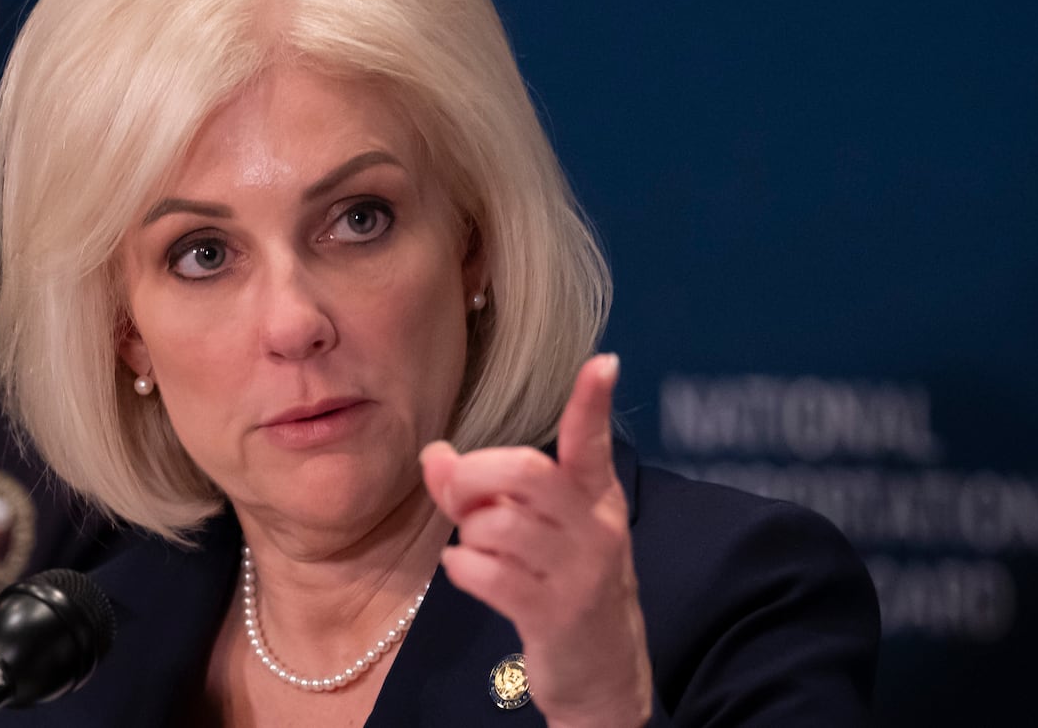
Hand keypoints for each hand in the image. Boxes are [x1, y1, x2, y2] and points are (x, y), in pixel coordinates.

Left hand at [420, 354, 651, 727]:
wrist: (603, 674)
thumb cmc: (562, 582)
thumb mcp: (536, 528)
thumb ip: (484, 486)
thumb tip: (433, 453)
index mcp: (595, 497)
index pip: (593, 442)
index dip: (593, 402)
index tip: (604, 362)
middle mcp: (595, 529)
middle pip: (526, 472)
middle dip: (474, 475)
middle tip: (462, 496)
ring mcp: (578, 573)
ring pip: (497, 523)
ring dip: (469, 532)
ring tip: (480, 547)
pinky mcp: (554, 614)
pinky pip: (485, 572)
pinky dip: (462, 567)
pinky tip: (470, 572)